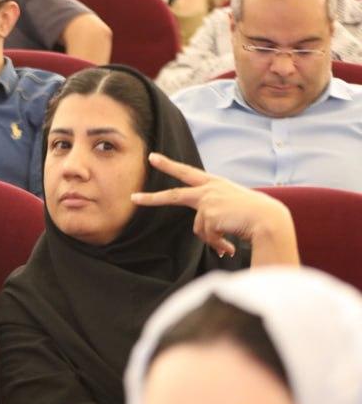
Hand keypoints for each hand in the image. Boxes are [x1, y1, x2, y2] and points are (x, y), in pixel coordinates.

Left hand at [131, 153, 293, 255]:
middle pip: (175, 195)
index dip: (169, 165)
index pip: (188, 173)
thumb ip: (216, 216)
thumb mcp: (234, 209)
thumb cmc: (257, 215)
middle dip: (152, 198)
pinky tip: (230, 245)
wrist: (269, 220)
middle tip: (134, 198)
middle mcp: (209, 190)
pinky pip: (207, 236)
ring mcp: (207, 201)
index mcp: (216, 184)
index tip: (153, 158)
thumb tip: (212, 239)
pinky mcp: (208, 214)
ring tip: (229, 242)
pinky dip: (218, 243)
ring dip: (213, 239)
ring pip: (199, 228)